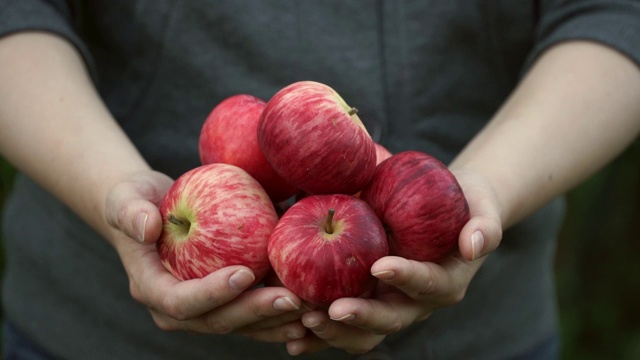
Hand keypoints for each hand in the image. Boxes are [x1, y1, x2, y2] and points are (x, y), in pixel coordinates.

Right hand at [104, 170, 307, 341]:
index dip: (212, 293)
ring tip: (308, 311)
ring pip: (241, 324)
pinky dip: (279, 314)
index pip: (182, 301)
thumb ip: (130, 212)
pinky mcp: (224, 301)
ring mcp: (203, 309)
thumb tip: (147, 227)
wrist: (153, 209)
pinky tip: (308, 308)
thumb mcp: (125, 198)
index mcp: (152, 289)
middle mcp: (177, 309)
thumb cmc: (136, 200)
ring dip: (275, 321)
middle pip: (218, 319)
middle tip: (290, 299)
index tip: (244, 273)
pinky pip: (253, 313)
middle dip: (255, 312)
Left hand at [285, 169, 502, 354]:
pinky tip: (292, 338)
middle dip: (362, 317)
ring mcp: (390, 304)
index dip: (407, 278)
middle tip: (331, 309)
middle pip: (391, 319)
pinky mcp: (368, 301)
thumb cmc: (463, 203)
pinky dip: (319, 335)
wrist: (446, 212)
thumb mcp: (481, 206)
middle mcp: (416, 301)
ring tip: (304, 321)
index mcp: (445, 281)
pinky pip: (343, 325)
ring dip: (335, 332)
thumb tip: (475, 244)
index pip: (427, 284)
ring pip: (364, 332)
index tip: (380, 266)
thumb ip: (484, 225)